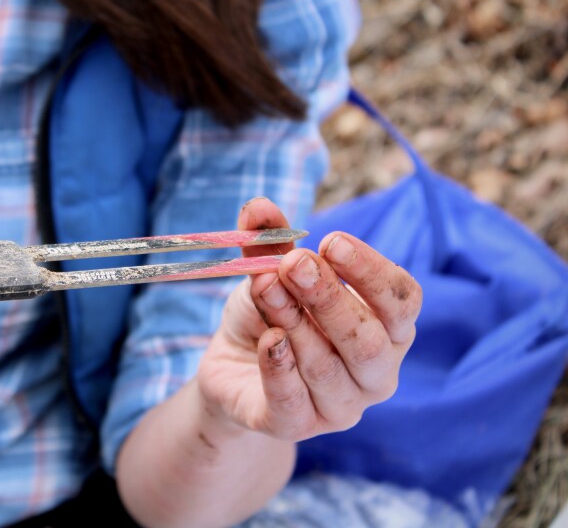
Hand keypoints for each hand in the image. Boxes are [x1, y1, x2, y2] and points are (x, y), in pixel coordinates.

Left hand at [198, 197, 419, 440]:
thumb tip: (257, 206)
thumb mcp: (271, 270)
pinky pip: (294, 402)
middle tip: (293, 264)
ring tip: (265, 288)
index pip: (403, 301)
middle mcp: (375, 372)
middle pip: (369, 340)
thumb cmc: (271, 311)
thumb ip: (270, 241)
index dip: (371, 272)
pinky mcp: (298, 427)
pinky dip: (279, 367)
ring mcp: (341, 406)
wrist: (232, 365)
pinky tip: (266, 338)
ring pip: (328, 367)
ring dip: (294, 322)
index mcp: (387, 327)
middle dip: (330, 298)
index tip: (331, 242)